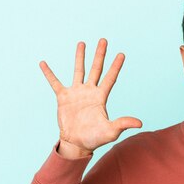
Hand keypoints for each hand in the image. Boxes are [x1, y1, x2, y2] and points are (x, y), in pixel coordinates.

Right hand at [39, 38, 141, 157]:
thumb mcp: (110, 131)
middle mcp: (89, 91)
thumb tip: (140, 123)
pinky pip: (55, 83)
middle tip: (103, 40)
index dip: (116, 66)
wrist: (76, 143)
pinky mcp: (63, 97)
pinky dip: (49, 74)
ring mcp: (76, 93)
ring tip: (81, 43)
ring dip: (80, 57)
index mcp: (101, 97)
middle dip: (100, 54)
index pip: (110, 78)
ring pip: (78, 70)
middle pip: (96, 69)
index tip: (122, 54)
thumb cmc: (95, 138)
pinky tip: (43, 63)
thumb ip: (123, 124)